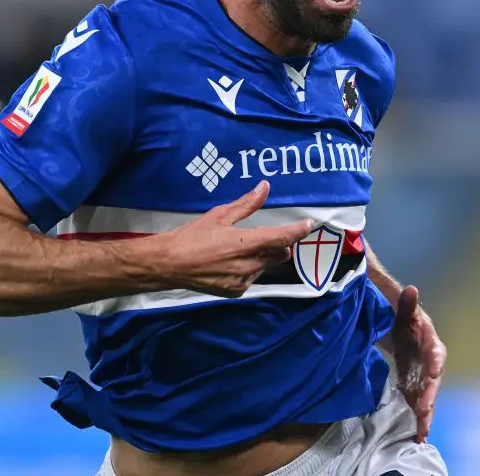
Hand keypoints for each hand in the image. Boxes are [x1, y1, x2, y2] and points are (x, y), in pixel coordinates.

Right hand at [156, 181, 313, 296]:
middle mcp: (249, 265)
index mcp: (246, 243)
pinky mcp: (236, 291)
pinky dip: (248, 268)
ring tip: (238, 248)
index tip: (309, 225)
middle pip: (278, 254)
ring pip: (265, 266)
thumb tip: (264, 187)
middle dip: (277, 244)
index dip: (298, 231)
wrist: (171, 264)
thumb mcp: (219, 215)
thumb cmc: (193, 237)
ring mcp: (244, 281)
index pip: (282, 238)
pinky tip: (230, 262)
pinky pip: (252, 277)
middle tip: (262, 235)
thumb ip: (246, 204)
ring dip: (261, 256)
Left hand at [392, 285, 446, 442]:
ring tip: (421, 432)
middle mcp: (430, 362)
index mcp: (430, 342)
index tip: (433, 373)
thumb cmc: (400, 314)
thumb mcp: (401, 307)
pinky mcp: (412, 384)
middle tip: (424, 412)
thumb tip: (411, 289)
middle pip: (432, 381)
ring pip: (426, 396)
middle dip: (429, 397)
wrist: (393, 323)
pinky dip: (416, 417)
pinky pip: (416, 402)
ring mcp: (422, 375)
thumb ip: (406, 302)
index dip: (435, 363)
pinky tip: (416, 435)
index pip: (436, 353)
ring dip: (424, 414)